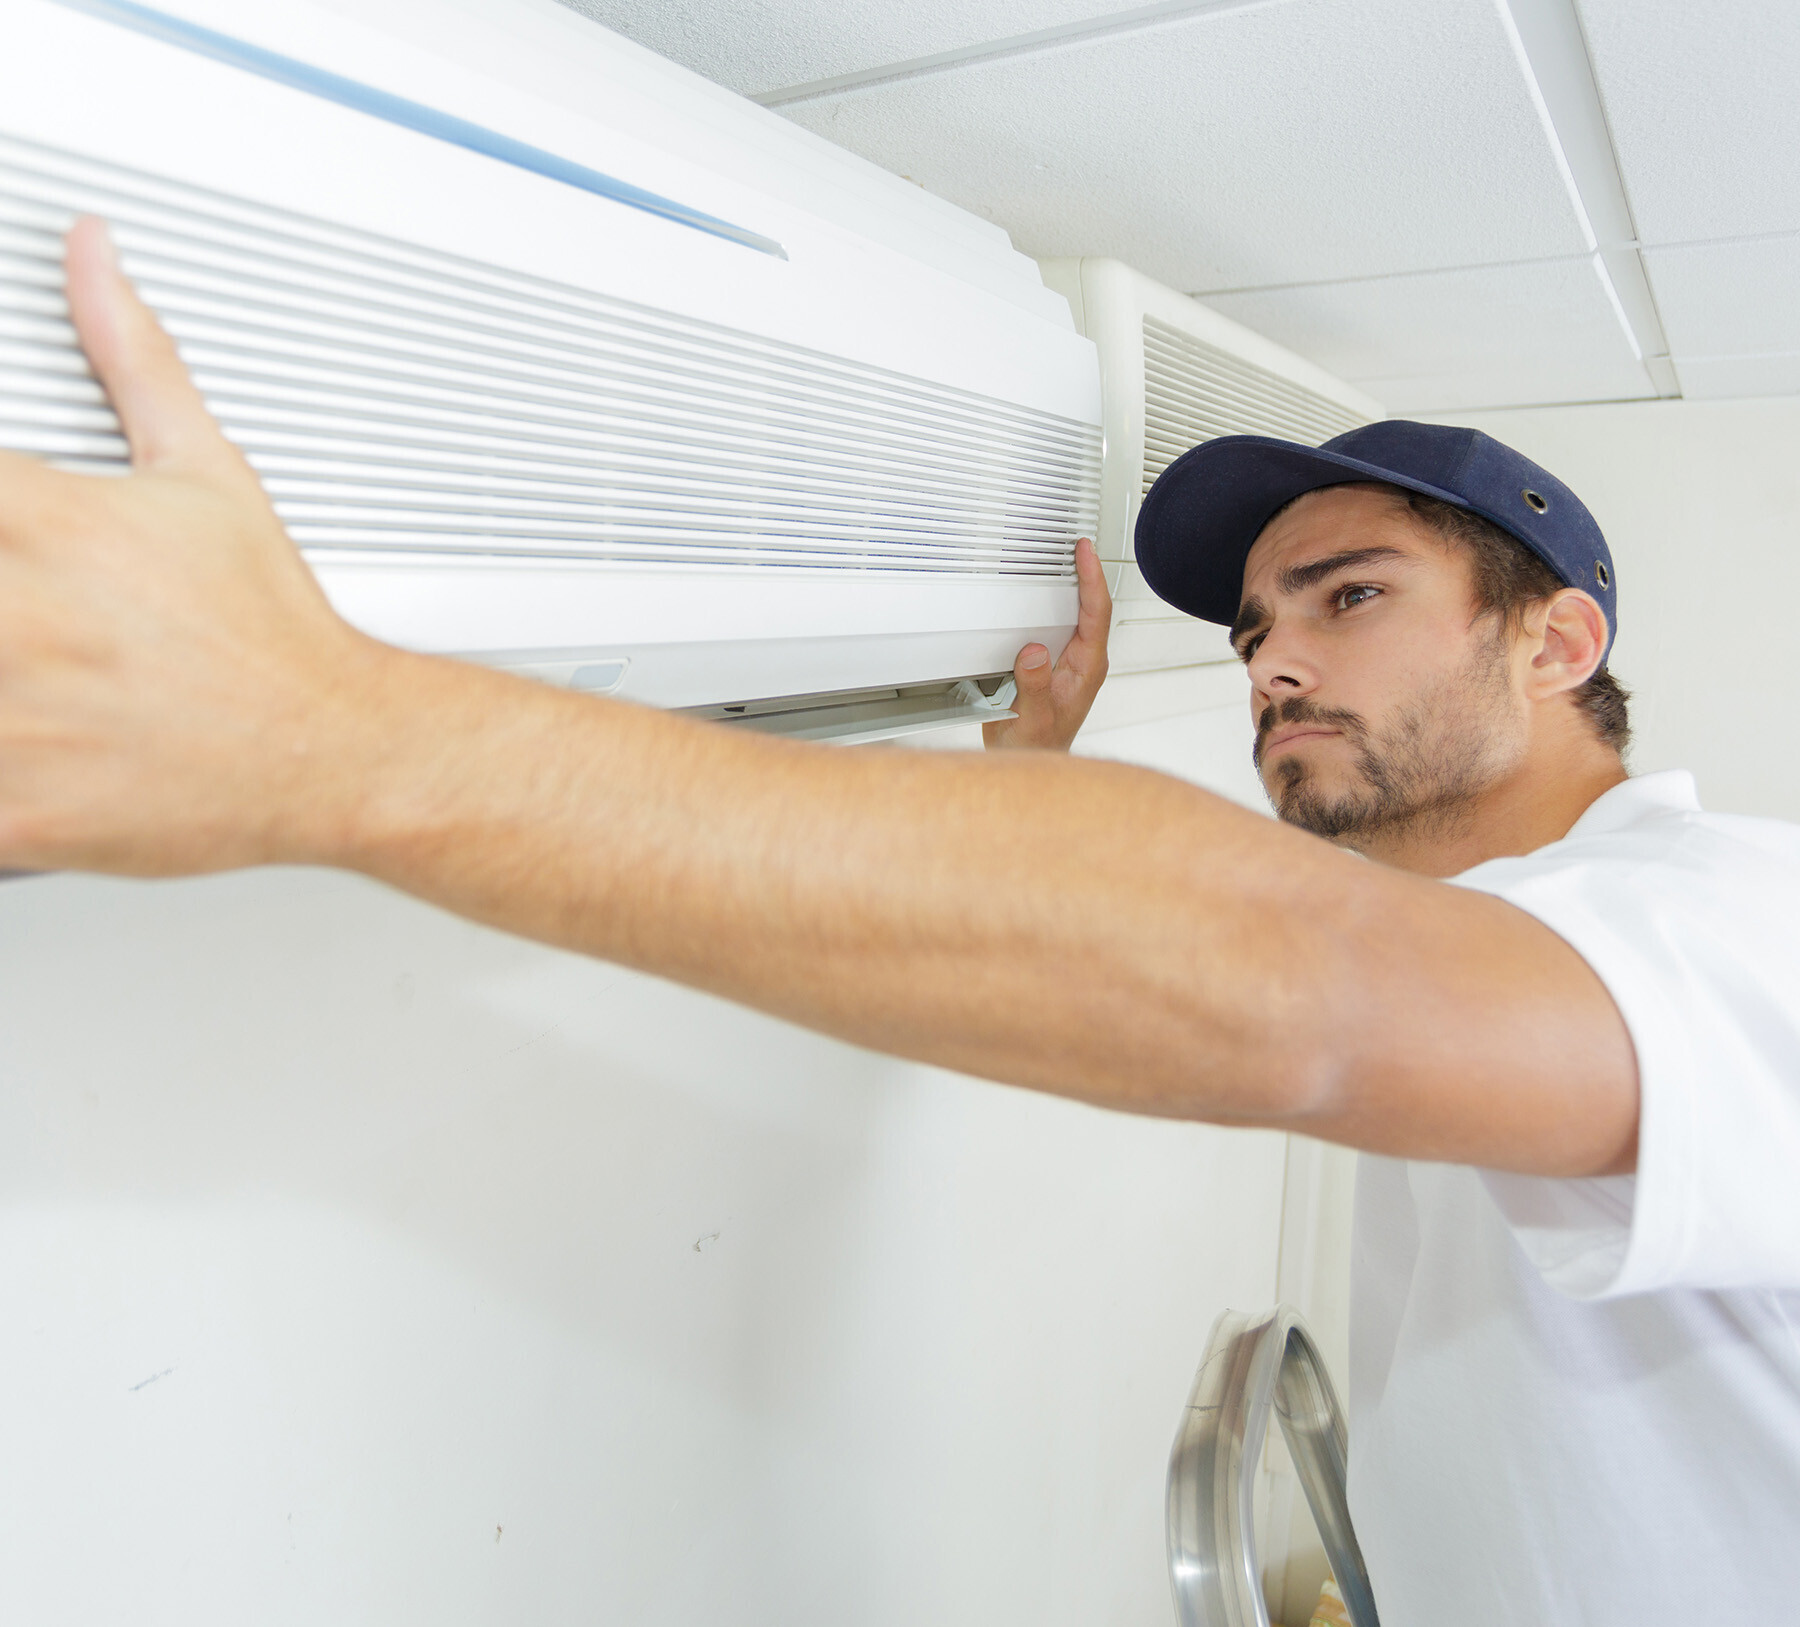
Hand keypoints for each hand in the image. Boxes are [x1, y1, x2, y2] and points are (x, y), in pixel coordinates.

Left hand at [0, 218, 388, 874]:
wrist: (337, 751)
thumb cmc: (272, 630)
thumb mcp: (206, 474)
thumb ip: (131, 355)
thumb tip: (91, 254)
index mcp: (41, 518)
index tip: (5, 537)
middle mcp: (18, 614)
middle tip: (20, 604)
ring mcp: (13, 717)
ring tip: (23, 670)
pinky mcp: (18, 809)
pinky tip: (24, 736)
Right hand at [982, 536, 1111, 750]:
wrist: (1031, 757)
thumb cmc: (1039, 745)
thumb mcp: (1032, 719)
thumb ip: (1034, 687)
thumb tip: (1035, 652)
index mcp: (1086, 668)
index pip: (1096, 614)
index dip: (1092, 579)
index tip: (1086, 553)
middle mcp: (1082, 660)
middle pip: (1091, 607)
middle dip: (1087, 573)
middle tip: (1077, 544)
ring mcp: (1070, 660)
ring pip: (1076, 614)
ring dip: (1071, 586)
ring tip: (1064, 558)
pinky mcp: (1054, 661)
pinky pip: (1057, 624)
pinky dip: (1052, 603)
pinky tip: (1041, 592)